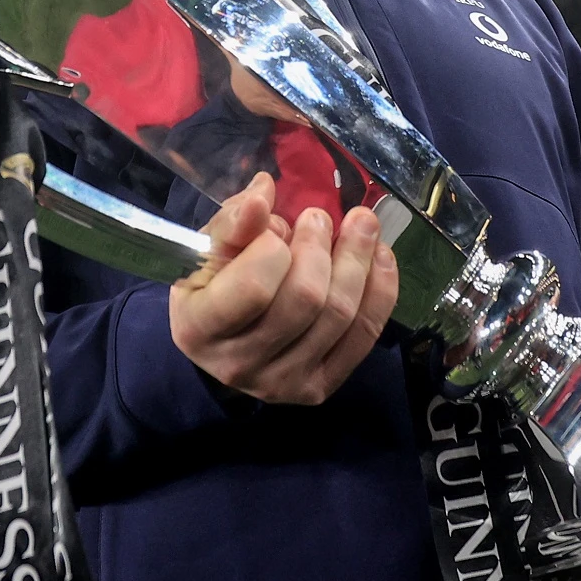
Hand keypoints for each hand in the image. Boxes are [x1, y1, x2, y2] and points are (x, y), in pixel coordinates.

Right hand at [170, 174, 396, 404]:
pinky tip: (379, 256)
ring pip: (341, 314)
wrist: (223, 341)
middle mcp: (239, 365)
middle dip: (321, 247)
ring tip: (358, 224)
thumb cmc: (214, 285)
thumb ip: (233, 222)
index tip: (277, 225)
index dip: (274, 247)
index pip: (254, 286)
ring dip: (358, 259)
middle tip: (319, 217)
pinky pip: (365, 334)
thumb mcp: (208, 249)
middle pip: (307, 299)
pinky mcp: (319, 388)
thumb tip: (264, 192)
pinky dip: (381, 289)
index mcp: (199, 328)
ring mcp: (283, 383)